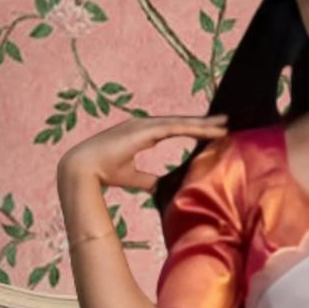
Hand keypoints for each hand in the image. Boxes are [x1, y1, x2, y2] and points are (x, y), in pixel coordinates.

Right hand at [56, 113, 229, 194]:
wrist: (83, 170)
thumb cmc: (104, 172)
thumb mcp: (133, 177)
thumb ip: (147, 179)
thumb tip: (158, 185)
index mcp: (142, 133)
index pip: (174, 129)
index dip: (193, 129)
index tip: (212, 132)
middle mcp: (144, 125)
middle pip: (181, 122)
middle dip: (203, 123)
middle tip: (225, 122)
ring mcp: (144, 125)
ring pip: (181, 122)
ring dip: (203, 124)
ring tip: (224, 125)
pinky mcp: (144, 130)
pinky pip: (174, 127)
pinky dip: (192, 128)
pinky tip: (208, 130)